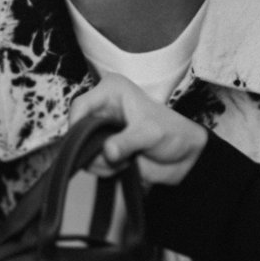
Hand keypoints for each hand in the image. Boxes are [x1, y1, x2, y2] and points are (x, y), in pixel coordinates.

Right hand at [69, 74, 207, 185]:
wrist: (183, 156)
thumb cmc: (172, 132)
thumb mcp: (150, 132)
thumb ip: (128, 141)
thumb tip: (108, 152)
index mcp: (111, 91)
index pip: (80, 106)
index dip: (77, 125)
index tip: (84, 145)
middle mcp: (102, 108)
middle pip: (76, 131)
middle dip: (93, 149)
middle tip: (117, 156)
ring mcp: (101, 130)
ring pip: (82, 151)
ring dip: (101, 162)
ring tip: (128, 159)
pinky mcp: (103, 149)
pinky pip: (90, 164)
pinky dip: (105, 169)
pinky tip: (125, 165)